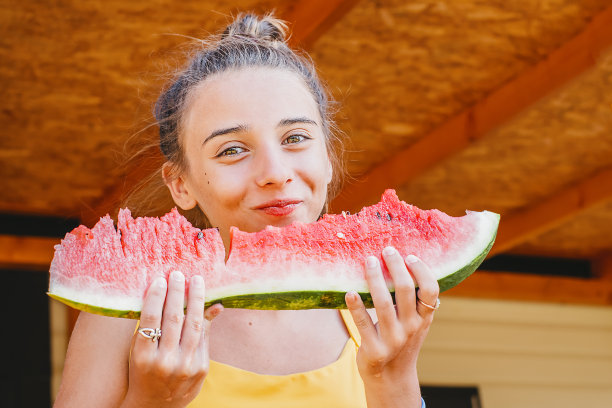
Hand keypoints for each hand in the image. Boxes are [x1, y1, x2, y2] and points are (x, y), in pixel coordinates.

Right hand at [122, 271, 222, 407]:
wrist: (155, 406)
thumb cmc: (143, 371)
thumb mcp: (139, 351)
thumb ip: (152, 324)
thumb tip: (170, 294)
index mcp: (143, 357)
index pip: (151, 319)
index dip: (156, 297)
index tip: (160, 279)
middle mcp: (164, 362)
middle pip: (174, 319)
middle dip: (178, 292)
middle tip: (178, 274)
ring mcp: (184, 367)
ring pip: (193, 325)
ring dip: (196, 299)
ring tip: (196, 281)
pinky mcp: (201, 369)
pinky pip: (203, 337)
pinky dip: (204, 318)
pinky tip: (205, 303)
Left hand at [345, 247, 438, 406]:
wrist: (391, 377)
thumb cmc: (401, 340)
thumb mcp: (415, 322)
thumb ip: (414, 301)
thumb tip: (404, 262)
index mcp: (424, 319)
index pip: (431, 291)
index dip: (422, 271)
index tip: (410, 256)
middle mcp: (412, 328)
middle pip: (406, 291)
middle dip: (396, 266)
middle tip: (386, 250)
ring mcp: (393, 340)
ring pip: (383, 303)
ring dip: (375, 278)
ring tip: (368, 261)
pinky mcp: (374, 350)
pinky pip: (362, 323)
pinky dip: (356, 306)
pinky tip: (349, 292)